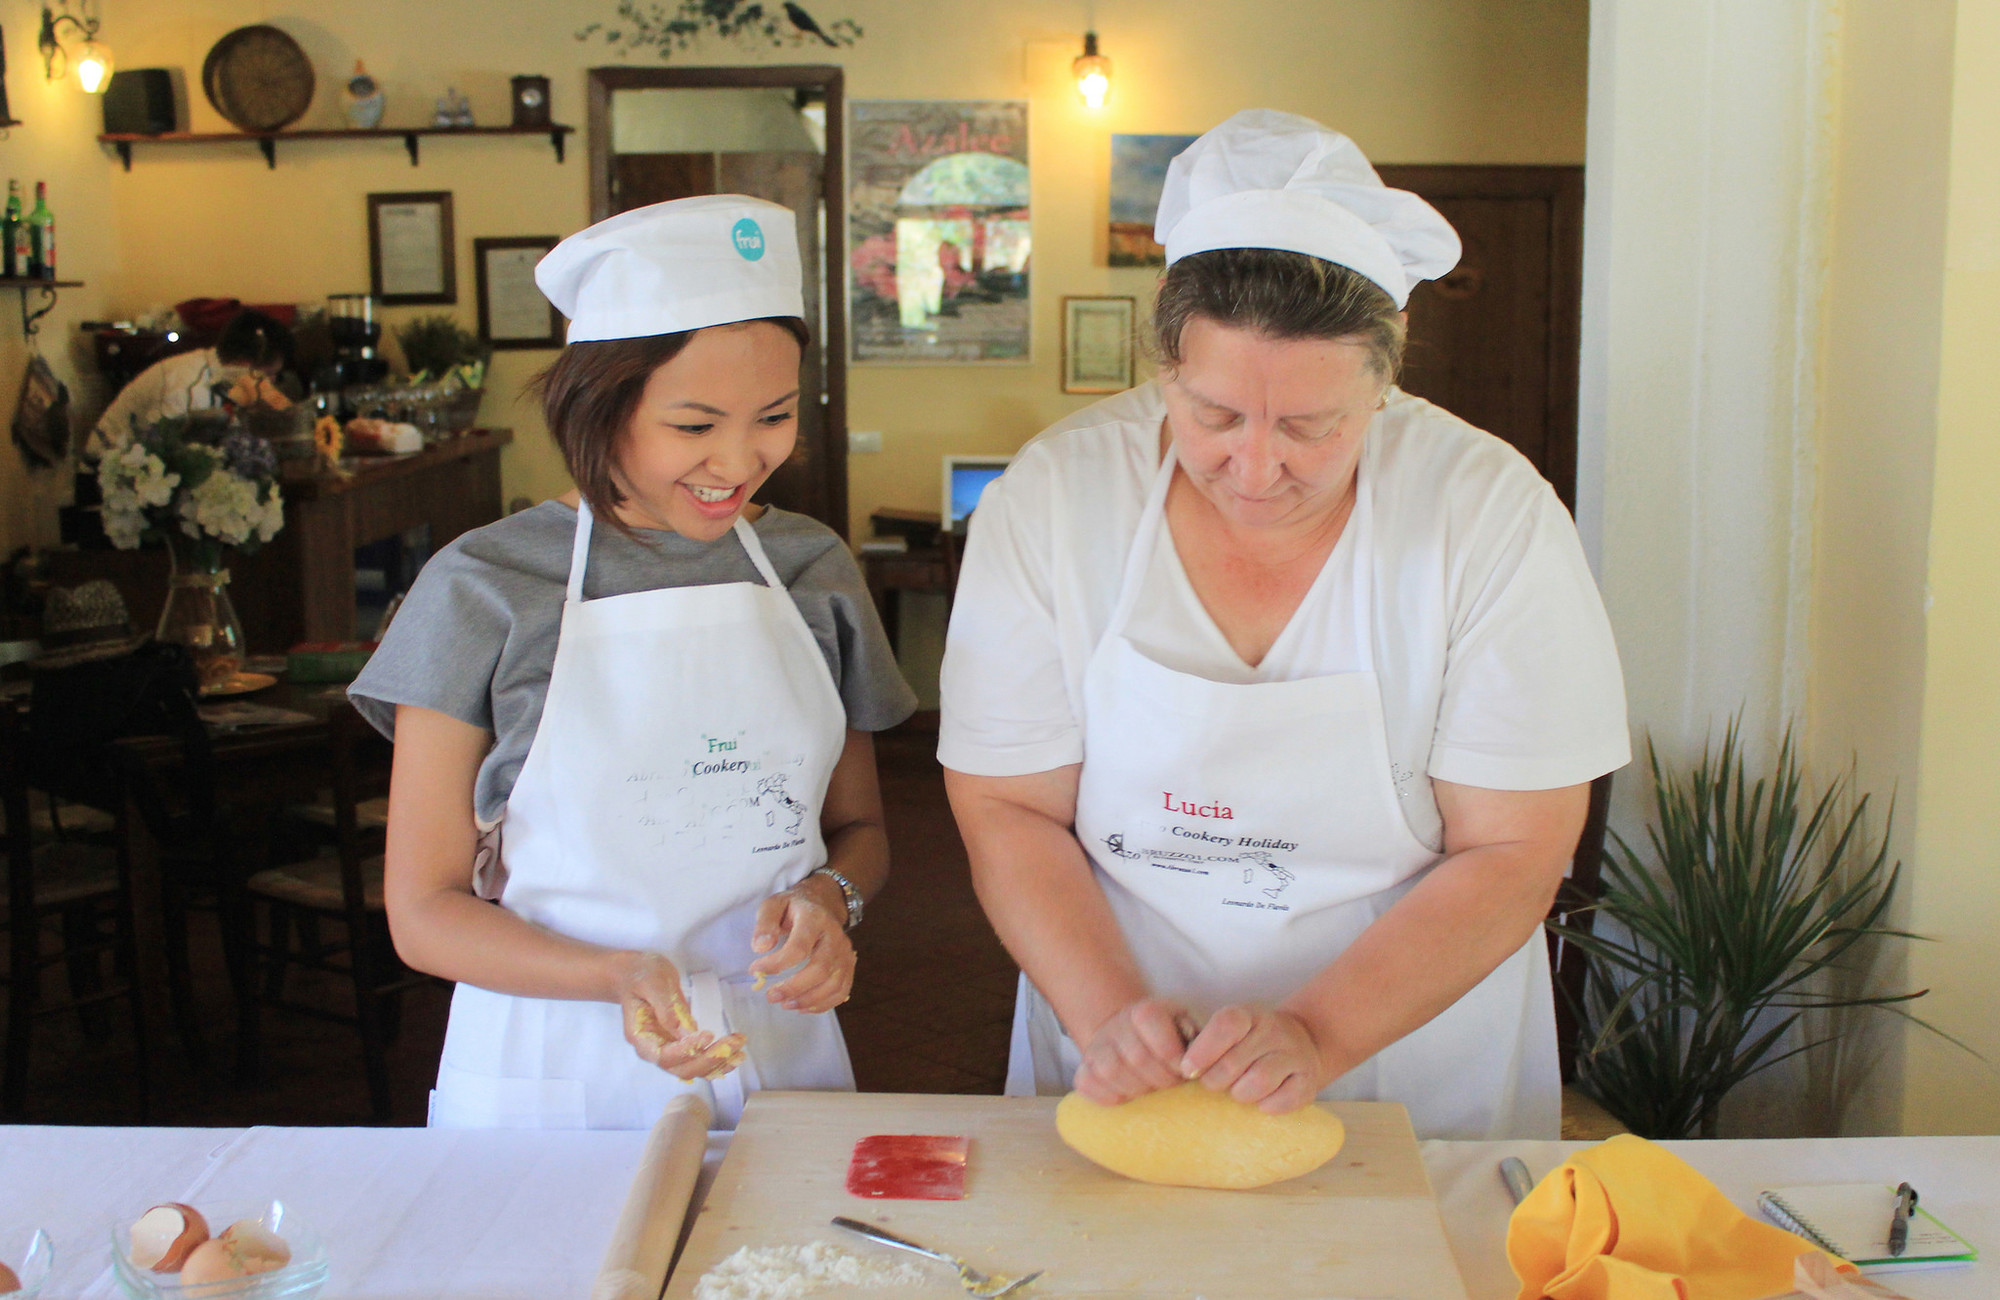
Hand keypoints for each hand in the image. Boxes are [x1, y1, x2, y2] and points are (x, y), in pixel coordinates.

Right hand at [614, 951, 745, 1079]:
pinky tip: (735, 1055)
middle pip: (680, 1068)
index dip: (686, 1050)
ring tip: (740, 1051)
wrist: (636, 974)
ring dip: (718, 1063)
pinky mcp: (680, 1044)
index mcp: (640, 1036)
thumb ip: (666, 1007)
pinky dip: (717, 1061)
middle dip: (709, 1059)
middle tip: (733, 1044)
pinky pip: (698, 1060)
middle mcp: (652, 1049)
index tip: (709, 1034)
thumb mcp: (652, 982)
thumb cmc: (641, 974)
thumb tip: (684, 1030)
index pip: (663, 1055)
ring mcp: (667, 1049)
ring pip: (692, 1068)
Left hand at [748, 874, 855, 1013]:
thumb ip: (765, 923)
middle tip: (771, 996)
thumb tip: (760, 948)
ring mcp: (844, 952)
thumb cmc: (794, 908)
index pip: (799, 947)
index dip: (777, 963)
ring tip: (785, 1004)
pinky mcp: (848, 965)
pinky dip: (823, 1004)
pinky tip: (803, 1007)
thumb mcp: (774, 905)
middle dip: (794, 987)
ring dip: (808, 1000)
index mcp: (814, 919)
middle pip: (820, 969)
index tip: (755, 970)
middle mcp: (834, 936)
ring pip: (834, 984)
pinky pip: (841, 991)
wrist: (823, 903)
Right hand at [1073, 998, 1195, 1104]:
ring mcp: (1096, 1046)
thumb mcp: (1186, 1029)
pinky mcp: (1083, 1068)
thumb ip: (1196, 1040)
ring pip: (1110, 1070)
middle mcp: (1116, 1024)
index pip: (1150, 1020)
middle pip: (1136, 1056)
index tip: (1185, 1070)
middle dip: (1161, 1078)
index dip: (1171, 1051)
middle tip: (1172, 1087)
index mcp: (1144, 1010)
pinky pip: (1087, 1083)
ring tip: (1151, 1093)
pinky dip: (1107, 1096)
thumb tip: (1196, 1061)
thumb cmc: (1169, 1039)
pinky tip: (1126, 1098)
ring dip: (1136, 1090)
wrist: (1131, 1036)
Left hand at [1181, 1004, 1327, 1112]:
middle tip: (1214, 1084)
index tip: (1188, 1070)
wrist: (1304, 1044)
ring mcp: (1295, 1055)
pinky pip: (1282, 1101)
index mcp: (1249, 1016)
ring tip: (1238, 1092)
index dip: (1202, 1051)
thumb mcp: (1230, 1035)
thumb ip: (1206, 1046)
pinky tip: (1262, 1101)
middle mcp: (1274, 1030)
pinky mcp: (1308, 1082)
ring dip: (1240, 1095)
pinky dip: (1266, 1107)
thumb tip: (1183, 1070)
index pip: (1226, 1025)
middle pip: (1233, 1063)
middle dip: (1214, 1081)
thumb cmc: (1251, 1044)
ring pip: (1258, 1082)